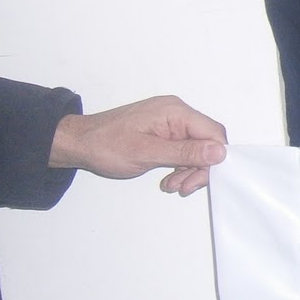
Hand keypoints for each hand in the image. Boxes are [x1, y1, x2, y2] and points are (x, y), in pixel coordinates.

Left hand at [49, 95, 227, 195]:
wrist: (79, 142)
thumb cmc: (106, 145)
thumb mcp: (147, 153)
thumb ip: (185, 152)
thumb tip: (220, 152)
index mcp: (175, 112)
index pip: (213, 133)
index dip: (214, 158)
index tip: (200, 179)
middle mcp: (176, 113)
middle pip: (207, 142)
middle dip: (199, 167)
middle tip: (184, 187)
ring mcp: (170, 122)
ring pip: (196, 148)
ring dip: (188, 170)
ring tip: (172, 185)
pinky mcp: (164, 131)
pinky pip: (183, 148)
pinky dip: (179, 165)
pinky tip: (168, 178)